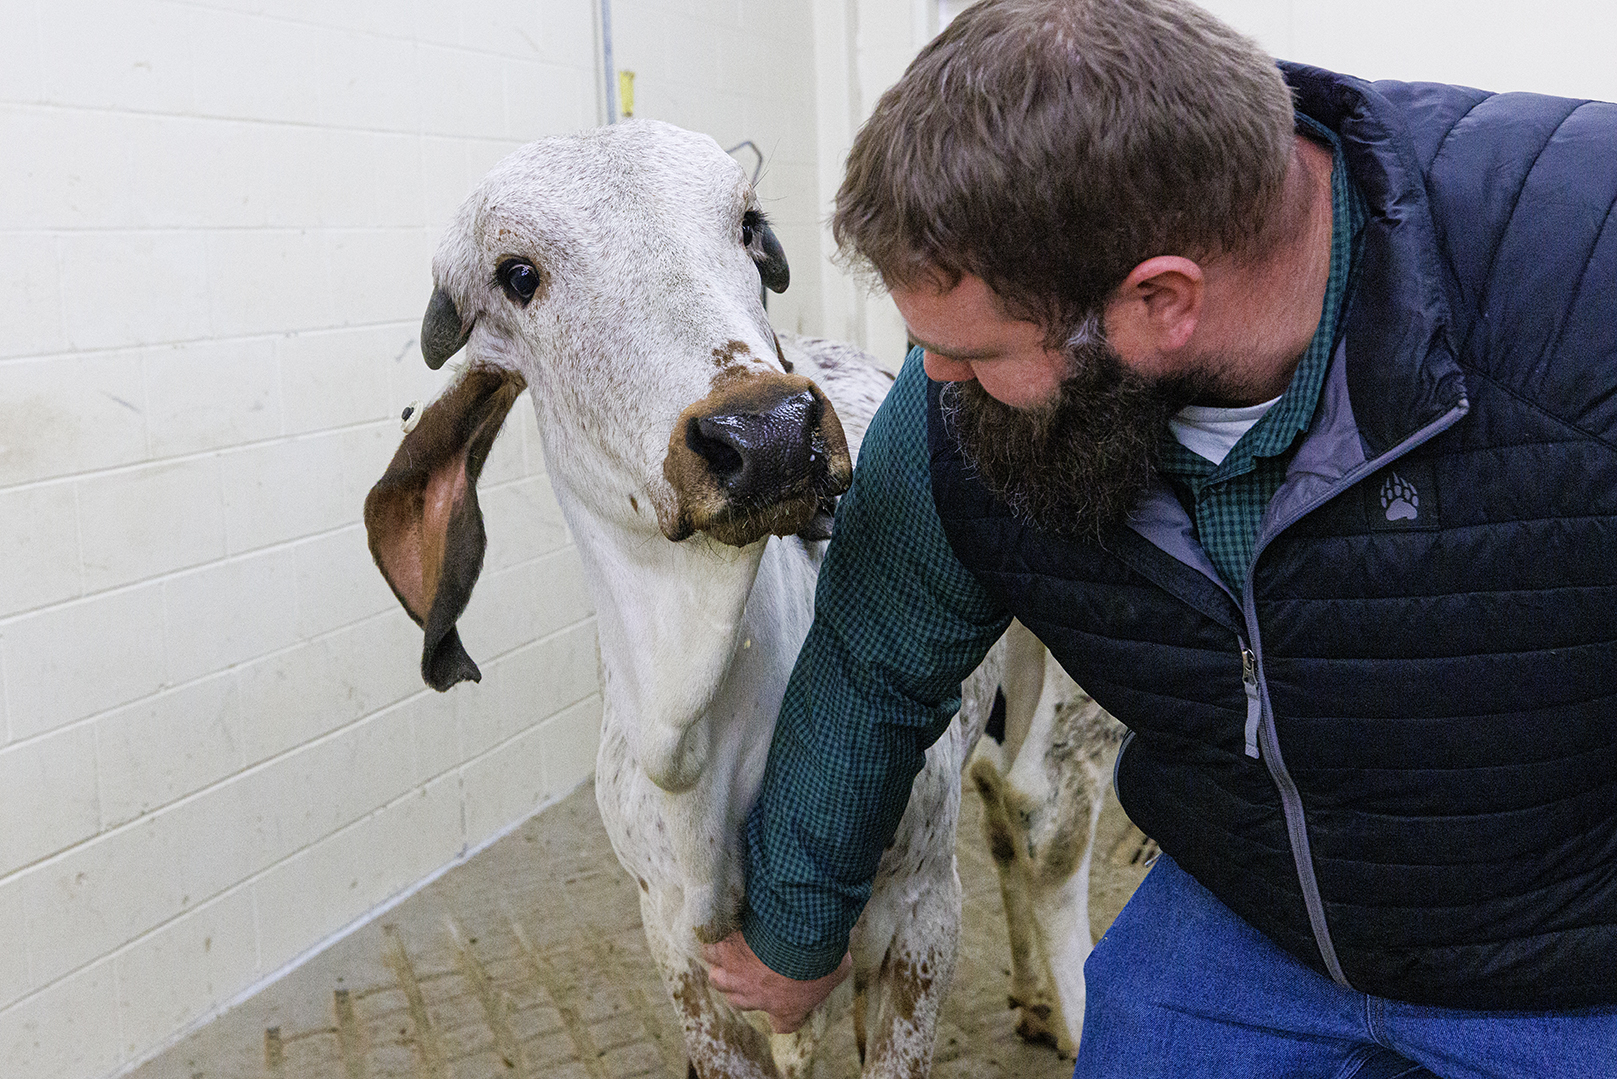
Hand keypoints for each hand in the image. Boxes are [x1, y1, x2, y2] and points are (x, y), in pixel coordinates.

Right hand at [701, 931, 850, 1032]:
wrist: (796, 931)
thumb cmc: (823, 953)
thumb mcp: (841, 966)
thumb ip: (837, 970)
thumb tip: (842, 962)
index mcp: (787, 1008)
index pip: (783, 1024)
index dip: (783, 1016)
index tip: (786, 1004)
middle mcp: (754, 996)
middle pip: (739, 1001)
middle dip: (744, 987)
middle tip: (754, 970)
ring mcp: (736, 974)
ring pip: (718, 979)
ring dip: (724, 969)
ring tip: (732, 955)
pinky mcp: (724, 950)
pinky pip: (709, 951)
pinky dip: (714, 943)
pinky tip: (722, 932)